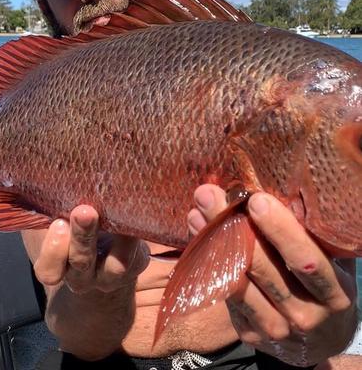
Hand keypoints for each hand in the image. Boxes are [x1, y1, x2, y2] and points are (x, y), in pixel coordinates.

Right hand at [32, 204, 148, 293]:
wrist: (105, 244)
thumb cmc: (69, 225)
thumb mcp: (54, 218)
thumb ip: (47, 207)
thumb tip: (37, 174)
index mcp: (58, 266)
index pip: (49, 271)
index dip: (53, 251)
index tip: (59, 223)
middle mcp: (84, 276)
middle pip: (81, 263)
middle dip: (82, 237)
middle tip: (84, 211)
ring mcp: (112, 275)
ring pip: (117, 265)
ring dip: (118, 240)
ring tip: (118, 215)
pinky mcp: (137, 264)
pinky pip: (138, 254)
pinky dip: (137, 232)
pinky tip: (136, 210)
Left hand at [188, 184, 357, 366]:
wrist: (319, 340)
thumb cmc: (323, 287)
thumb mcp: (333, 265)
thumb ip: (315, 238)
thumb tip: (284, 190)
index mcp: (333, 293)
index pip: (306, 261)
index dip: (281, 231)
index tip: (256, 200)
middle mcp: (305, 314)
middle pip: (261, 268)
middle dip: (232, 227)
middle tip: (208, 194)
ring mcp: (275, 327)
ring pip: (236, 281)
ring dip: (212, 242)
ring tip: (197, 209)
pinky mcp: (249, 332)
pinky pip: (224, 293)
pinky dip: (208, 261)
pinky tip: (197, 233)